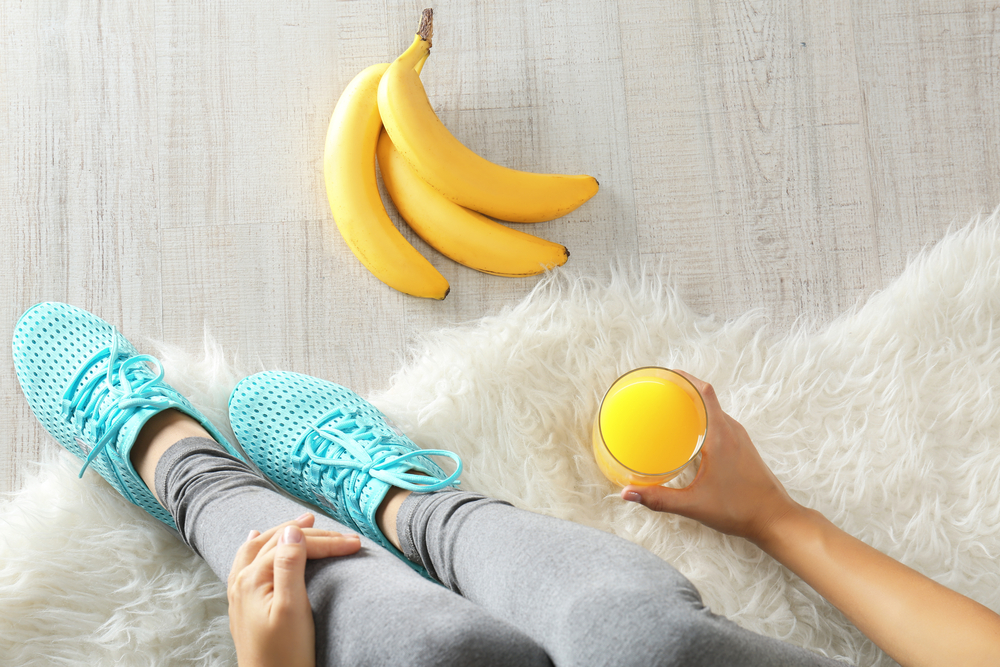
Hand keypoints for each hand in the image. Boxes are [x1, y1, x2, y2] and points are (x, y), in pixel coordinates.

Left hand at [227, 513, 361, 666]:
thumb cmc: (284, 655)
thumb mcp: (292, 608)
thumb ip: (290, 565)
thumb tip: (292, 530)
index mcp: (252, 578)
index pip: (293, 546)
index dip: (326, 542)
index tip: (355, 543)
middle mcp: (241, 581)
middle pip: (277, 543)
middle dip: (312, 535)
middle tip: (342, 535)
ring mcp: (240, 593)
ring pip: (260, 548)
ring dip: (283, 533)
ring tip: (304, 522)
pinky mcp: (244, 605)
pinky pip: (247, 562)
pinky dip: (258, 546)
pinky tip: (256, 539)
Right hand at [620, 370, 799, 544]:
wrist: (776, 519)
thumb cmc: (740, 510)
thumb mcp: (694, 504)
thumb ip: (658, 499)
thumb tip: (627, 494)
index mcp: (721, 436)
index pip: (705, 393)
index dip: (685, 378)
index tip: (665, 375)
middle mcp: (732, 432)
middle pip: (708, 398)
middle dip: (684, 390)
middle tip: (660, 392)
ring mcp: (741, 439)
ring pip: (715, 411)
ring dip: (696, 405)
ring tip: (672, 409)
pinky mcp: (744, 449)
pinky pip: (721, 423)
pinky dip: (705, 419)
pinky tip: (692, 434)